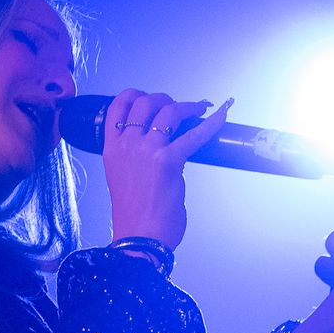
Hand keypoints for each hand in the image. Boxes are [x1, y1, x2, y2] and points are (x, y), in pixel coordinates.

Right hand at [102, 91, 230, 248]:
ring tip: (199, 110)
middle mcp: (126, 145)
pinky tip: (221, 115)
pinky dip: (212, 123)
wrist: (139, 238)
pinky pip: (195, 134)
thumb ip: (137, 159)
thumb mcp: (124, 178)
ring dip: (187, 106)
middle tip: (179, 108)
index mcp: (111, 149)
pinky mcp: (169, 161)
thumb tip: (163, 149)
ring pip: (169, 111)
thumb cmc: (135, 215)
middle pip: (146, 102)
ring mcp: (147, 151)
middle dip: (165, 99)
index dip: (135, 94)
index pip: (118, 106)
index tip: (148, 96)